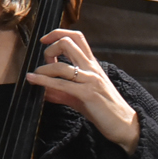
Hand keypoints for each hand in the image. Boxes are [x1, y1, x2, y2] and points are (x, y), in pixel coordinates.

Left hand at [27, 28, 141, 152]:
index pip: (77, 37)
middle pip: (68, 43)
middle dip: (50, 48)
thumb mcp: (81, 97)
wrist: (124, 125)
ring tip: (36, 76)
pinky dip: (43, 81)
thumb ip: (62, 91)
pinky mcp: (87, 94)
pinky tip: (33, 80)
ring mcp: (90, 80)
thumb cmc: (105, 110)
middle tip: (45, 62)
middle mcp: (91, 68)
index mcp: (92, 65)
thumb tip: (43, 90)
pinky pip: (61, 84)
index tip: (45, 41)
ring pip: (61, 65)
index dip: (58, 33)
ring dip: (43, 69)